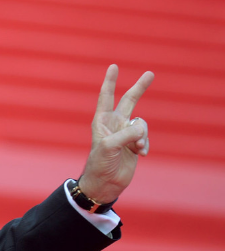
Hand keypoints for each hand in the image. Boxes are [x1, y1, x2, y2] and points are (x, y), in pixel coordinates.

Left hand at [79, 64, 153, 203]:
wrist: (105, 183)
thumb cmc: (100, 164)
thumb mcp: (110, 147)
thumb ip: (126, 134)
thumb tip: (141, 128)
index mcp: (102, 121)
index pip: (106, 96)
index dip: (110, 81)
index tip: (114, 66)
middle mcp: (114, 124)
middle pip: (129, 101)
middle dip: (139, 88)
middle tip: (150, 73)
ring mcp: (125, 133)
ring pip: (142, 124)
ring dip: (142, 136)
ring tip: (136, 147)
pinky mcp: (134, 144)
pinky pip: (145, 137)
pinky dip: (145, 144)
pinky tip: (140, 154)